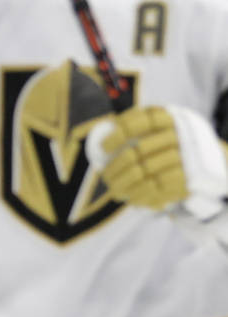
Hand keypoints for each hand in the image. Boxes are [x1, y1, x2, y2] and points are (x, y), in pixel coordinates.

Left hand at [87, 105, 227, 219]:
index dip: (118, 134)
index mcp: (170, 117)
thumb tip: (101, 143)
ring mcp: (186, 156)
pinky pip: (159, 188)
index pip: (139, 122)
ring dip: (125, 184)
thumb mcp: (165, 128)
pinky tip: (132, 199)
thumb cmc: (179, 143)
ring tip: (114, 191)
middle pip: (139, 152)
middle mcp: (179, 134)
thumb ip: (139, 130)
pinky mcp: (191, 177)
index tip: (103, 147)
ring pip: (146, 172)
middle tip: (104, 176)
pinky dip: (142, 195)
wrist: (219, 160)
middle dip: (116, 167)